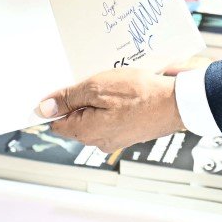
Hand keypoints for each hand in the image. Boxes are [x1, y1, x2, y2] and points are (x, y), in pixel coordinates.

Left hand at [36, 69, 182, 152]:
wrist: (176, 103)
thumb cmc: (140, 94)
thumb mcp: (97, 88)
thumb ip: (68, 98)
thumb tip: (44, 109)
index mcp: (86, 132)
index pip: (56, 122)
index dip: (56, 104)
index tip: (62, 88)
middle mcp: (98, 141)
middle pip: (75, 119)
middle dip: (80, 99)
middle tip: (93, 81)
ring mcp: (114, 139)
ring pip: (94, 117)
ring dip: (98, 100)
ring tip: (113, 85)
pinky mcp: (128, 133)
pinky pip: (110, 118)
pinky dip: (113, 104)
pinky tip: (124, 92)